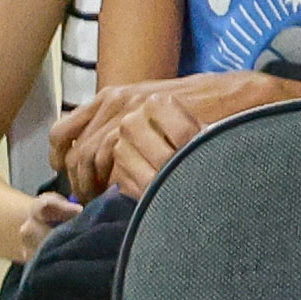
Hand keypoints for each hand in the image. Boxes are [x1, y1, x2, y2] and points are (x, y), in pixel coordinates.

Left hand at [50, 68, 300, 198]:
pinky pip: (110, 156)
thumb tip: (110, 159)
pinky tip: (120, 193)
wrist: (238, 97)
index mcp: (113, 97)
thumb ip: (133, 128)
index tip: (72, 182)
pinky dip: (109, 179)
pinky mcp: (142, 123)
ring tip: (106, 202)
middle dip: (77, 180)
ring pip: (88, 156)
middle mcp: (114, 100)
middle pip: (73, 148)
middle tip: (89, 200)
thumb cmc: (203, 109)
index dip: (62, 161)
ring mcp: (128, 109)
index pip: (65, 131)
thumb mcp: (159, 112)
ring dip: (92, 183)